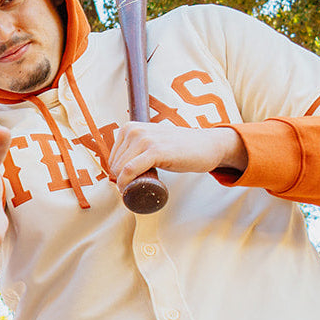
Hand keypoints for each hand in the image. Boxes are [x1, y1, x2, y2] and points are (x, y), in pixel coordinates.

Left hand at [109, 123, 247, 191]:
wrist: (207, 145)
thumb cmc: (179, 148)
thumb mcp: (151, 142)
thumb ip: (135, 149)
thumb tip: (118, 169)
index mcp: (129, 128)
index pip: (113, 159)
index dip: (119, 176)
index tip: (130, 185)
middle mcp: (134, 130)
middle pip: (115, 166)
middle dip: (122, 182)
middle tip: (136, 190)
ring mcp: (144, 139)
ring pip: (120, 169)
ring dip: (125, 185)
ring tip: (138, 191)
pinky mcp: (154, 150)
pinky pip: (130, 171)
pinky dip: (127, 184)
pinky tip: (133, 191)